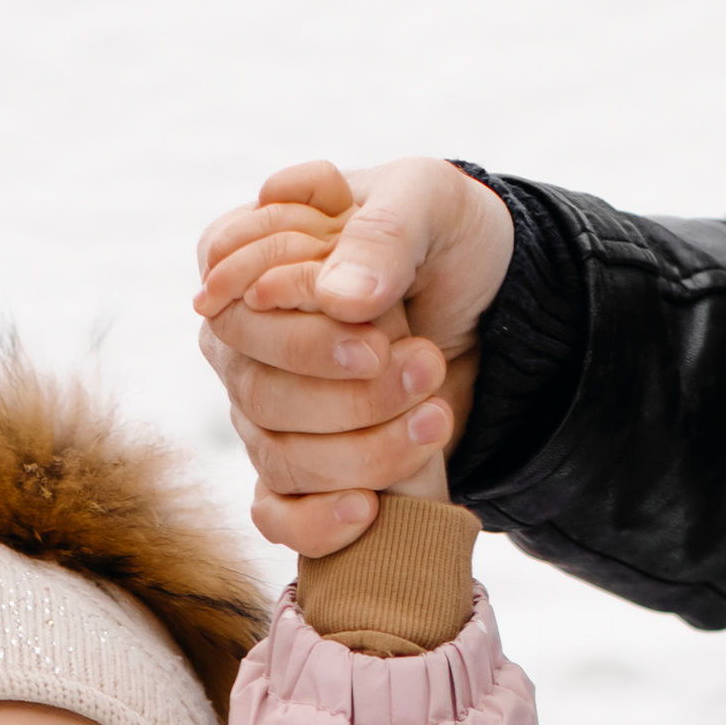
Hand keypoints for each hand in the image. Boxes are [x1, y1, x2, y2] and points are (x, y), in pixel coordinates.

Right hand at [194, 160, 512, 551]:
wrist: (493, 309)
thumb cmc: (444, 239)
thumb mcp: (428, 203)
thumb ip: (382, 234)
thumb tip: (340, 299)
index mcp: (250, 260)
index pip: (232, 302)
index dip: (297, 331)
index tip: (374, 335)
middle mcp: (243, 340)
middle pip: (255, 387)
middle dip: (345, 393)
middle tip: (424, 368)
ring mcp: (264, 412)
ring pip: (277, 453)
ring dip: (361, 450)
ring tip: (435, 416)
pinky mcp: (297, 470)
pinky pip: (276, 515)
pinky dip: (317, 521)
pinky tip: (370, 508)